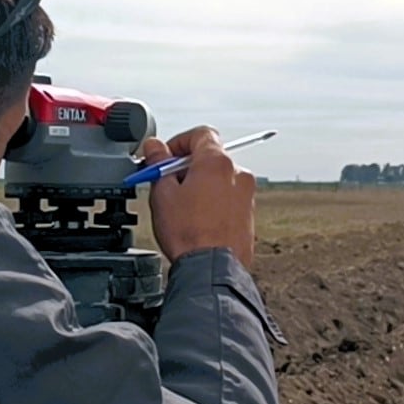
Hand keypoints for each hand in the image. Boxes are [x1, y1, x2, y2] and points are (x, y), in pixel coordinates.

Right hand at [142, 127, 256, 268]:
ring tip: (181, 207)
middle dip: (187, 166)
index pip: (201, 133)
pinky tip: (196, 220)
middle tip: (167, 183)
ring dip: (200, 185)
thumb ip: (158, 163)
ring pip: (220, 179)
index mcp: (217, 162)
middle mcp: (238, 174)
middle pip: (211, 157)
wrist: (212, 270)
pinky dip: (212, 202)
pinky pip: (228, 198)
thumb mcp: (162, 193)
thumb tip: (154, 147)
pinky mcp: (248, 215)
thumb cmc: (189, 235)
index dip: (179, 142)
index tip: (165, 156)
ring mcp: (246, 195)